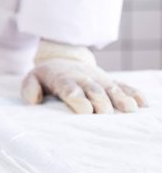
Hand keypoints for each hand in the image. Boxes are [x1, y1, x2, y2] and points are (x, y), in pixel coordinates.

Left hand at [21, 39, 148, 113]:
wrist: (64, 59)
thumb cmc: (48, 76)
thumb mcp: (33, 78)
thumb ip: (29, 88)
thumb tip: (33, 100)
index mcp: (64, 79)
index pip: (70, 88)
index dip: (77, 98)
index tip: (84, 109)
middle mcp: (83, 79)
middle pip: (94, 90)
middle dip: (101, 101)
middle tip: (106, 113)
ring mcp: (99, 79)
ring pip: (111, 88)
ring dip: (121, 98)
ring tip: (130, 109)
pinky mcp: (110, 81)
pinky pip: (124, 86)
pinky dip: (134, 93)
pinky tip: (143, 104)